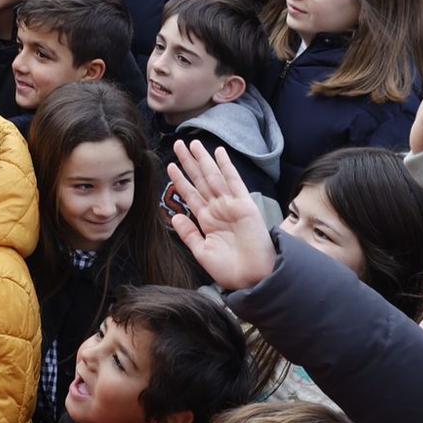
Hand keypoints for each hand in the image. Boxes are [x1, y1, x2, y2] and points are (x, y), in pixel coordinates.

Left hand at [165, 142, 277, 291]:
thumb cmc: (229, 270)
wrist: (252, 278)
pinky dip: (226, 167)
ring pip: (213, 177)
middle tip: (178, 144)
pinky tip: (219, 153)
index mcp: (207, 220)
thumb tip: (173, 216)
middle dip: (189, 163)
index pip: (190, 194)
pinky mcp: (244, 205)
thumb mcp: (202, 252)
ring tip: (193, 143)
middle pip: (200, 180)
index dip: (180, 179)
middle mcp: (217, 209)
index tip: (170, 165)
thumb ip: (188, 234)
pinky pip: (234, 182)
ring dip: (203, 160)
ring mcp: (230, 205)